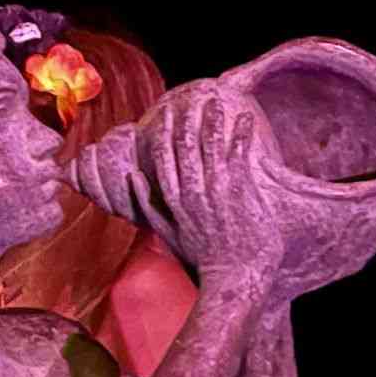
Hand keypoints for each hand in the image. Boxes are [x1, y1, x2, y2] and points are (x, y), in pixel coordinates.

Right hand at [148, 90, 285, 286]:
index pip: (162, 157)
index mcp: (172, 200)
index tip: (163, 114)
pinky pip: (238, 154)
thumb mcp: (167, 234)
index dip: (162, 133)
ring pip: (210, 145)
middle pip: (184, 145)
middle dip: (185, 119)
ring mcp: (215, 190)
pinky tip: (244, 118)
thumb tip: (131, 178)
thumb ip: (147, 205)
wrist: (234, 277)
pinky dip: (239, 134)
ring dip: (212, 120)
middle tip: (189, 99)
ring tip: (216, 101)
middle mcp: (191, 191)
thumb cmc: (203, 258)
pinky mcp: (239, 191)